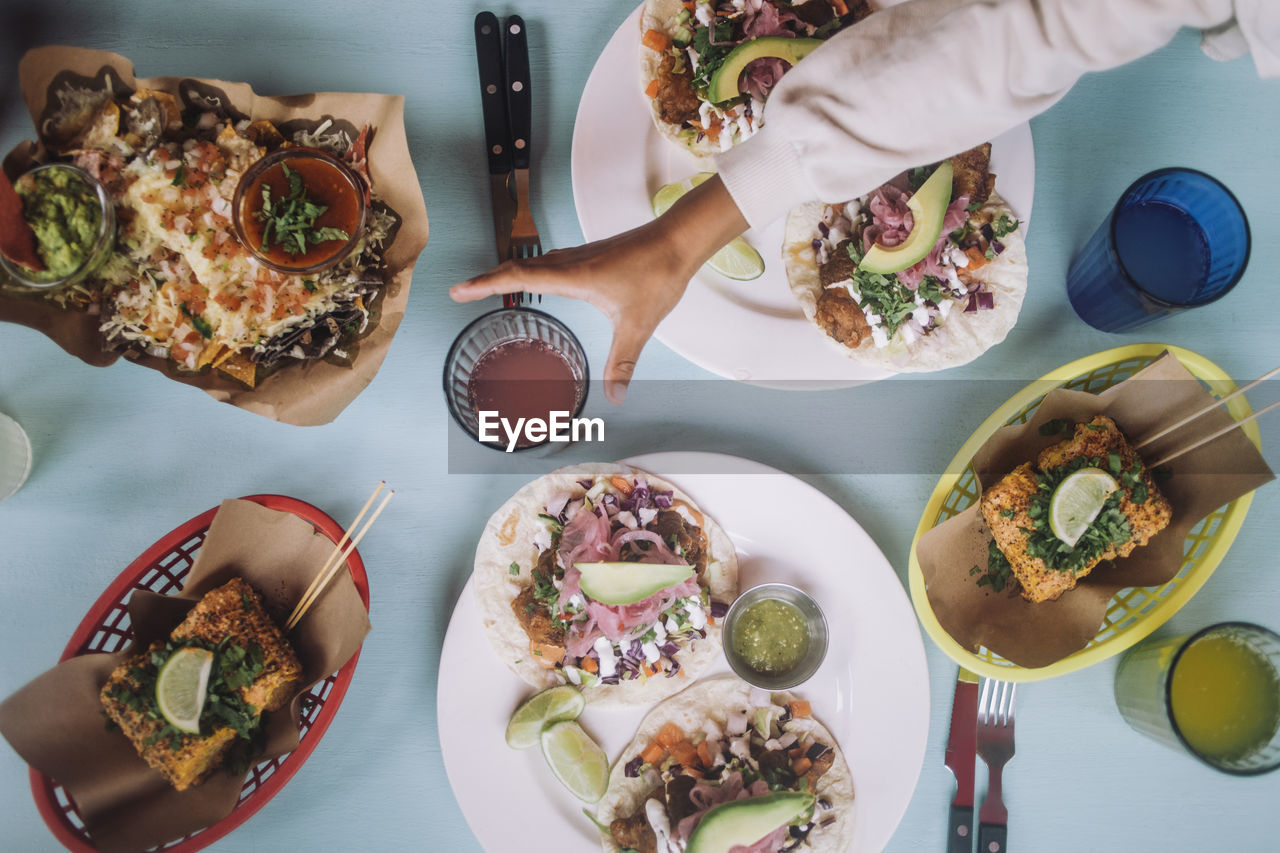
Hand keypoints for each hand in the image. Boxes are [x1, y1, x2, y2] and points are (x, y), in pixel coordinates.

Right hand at [450, 175, 748, 403]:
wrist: (678, 240)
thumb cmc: (658, 275)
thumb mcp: (638, 326)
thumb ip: (623, 361)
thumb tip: (616, 396)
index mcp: (573, 276)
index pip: (517, 277)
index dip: (485, 284)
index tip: (458, 291)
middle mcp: (570, 262)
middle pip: (517, 267)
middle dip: (486, 280)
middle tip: (460, 292)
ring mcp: (579, 256)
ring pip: (533, 262)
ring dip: (507, 273)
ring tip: (487, 286)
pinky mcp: (590, 255)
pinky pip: (549, 261)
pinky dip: (530, 270)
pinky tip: (535, 279)